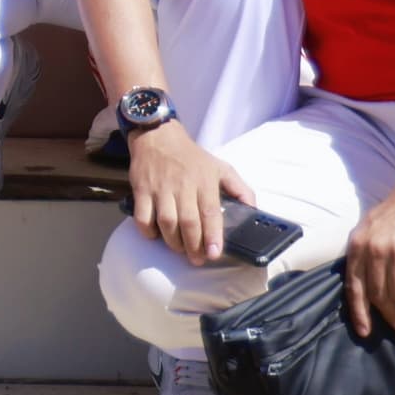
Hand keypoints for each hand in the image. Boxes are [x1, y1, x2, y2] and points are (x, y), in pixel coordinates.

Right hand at [126, 118, 252, 267]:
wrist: (157, 135)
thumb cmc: (191, 156)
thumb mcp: (220, 166)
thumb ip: (240, 189)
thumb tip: (254, 209)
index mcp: (204, 181)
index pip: (210, 212)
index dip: (213, 236)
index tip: (215, 253)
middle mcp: (182, 185)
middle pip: (188, 222)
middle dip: (194, 246)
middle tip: (197, 259)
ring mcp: (160, 188)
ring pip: (166, 222)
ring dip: (173, 242)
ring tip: (180, 249)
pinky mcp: (141, 189)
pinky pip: (142, 217)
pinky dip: (148, 231)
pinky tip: (156, 235)